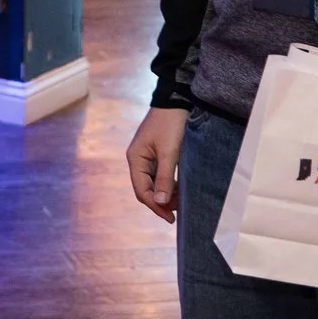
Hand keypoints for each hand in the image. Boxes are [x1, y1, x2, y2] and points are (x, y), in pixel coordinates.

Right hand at [126, 106, 187, 223]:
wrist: (176, 100)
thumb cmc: (171, 124)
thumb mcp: (169, 152)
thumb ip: (165, 178)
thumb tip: (160, 203)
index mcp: (135, 159)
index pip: (142, 190)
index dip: (155, 206)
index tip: (171, 218)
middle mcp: (138, 159)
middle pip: (146, 189)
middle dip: (161, 202)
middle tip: (178, 212)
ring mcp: (146, 157)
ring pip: (153, 183)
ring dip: (166, 194)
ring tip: (182, 202)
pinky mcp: (156, 153)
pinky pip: (159, 175)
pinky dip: (168, 185)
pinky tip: (180, 189)